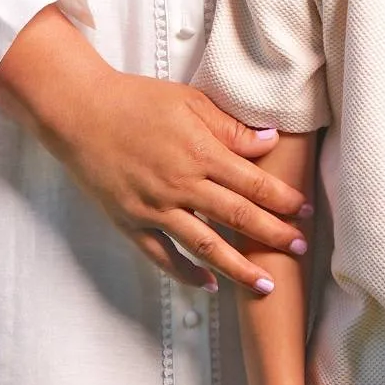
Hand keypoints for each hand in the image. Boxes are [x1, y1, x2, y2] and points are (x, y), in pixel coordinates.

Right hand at [0, 10, 307, 293]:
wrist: (78, 112)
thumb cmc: (135, 100)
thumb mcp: (189, 102)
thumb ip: (230, 127)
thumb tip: (269, 142)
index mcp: (199, 152)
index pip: (253, 183)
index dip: (284, 200)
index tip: (306, 212)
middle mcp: (180, 185)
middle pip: (238, 217)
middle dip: (274, 235)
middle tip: (301, 249)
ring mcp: (154, 208)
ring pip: (205, 246)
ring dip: (239, 268)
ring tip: (266, 284)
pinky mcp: (131, 222)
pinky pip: (162, 257)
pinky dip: (186, 274)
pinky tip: (209, 285)